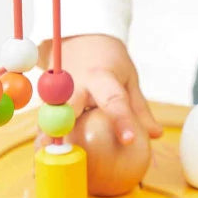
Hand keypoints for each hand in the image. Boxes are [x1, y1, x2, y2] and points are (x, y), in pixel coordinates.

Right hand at [38, 34, 162, 143]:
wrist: (80, 37)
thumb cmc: (108, 61)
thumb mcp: (128, 79)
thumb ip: (139, 109)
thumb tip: (156, 135)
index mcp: (101, 76)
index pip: (113, 100)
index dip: (121, 120)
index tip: (129, 140)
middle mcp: (74, 83)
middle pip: (68, 106)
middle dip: (63, 128)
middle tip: (62, 151)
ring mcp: (56, 89)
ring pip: (48, 114)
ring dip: (46, 136)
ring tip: (42, 160)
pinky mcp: (46, 97)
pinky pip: (44, 118)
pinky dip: (43, 135)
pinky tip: (41, 155)